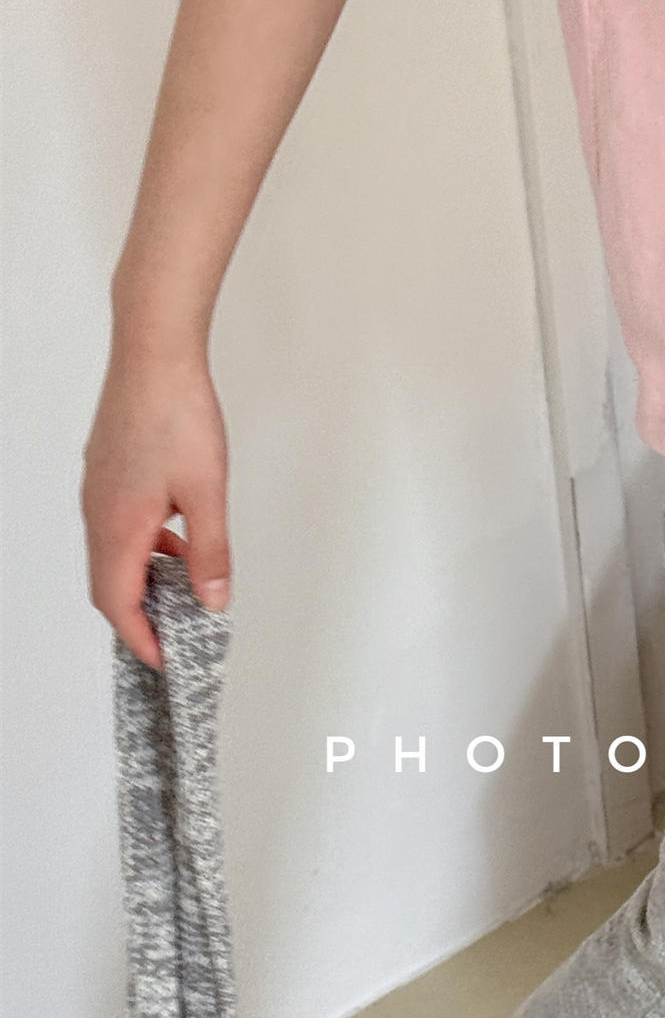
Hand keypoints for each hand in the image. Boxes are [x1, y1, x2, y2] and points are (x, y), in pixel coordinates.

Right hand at [81, 344, 229, 670]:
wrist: (154, 355)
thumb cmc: (179, 416)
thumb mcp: (208, 496)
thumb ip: (211, 554)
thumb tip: (212, 600)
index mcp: (118, 525)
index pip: (118, 602)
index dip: (140, 638)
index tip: (165, 662)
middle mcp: (98, 511)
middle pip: (110, 583)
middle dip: (142, 617)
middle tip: (177, 639)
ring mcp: (99, 491)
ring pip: (116, 554)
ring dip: (148, 580)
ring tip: (189, 592)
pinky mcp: (108, 473)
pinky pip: (120, 527)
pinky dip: (146, 548)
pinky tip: (179, 543)